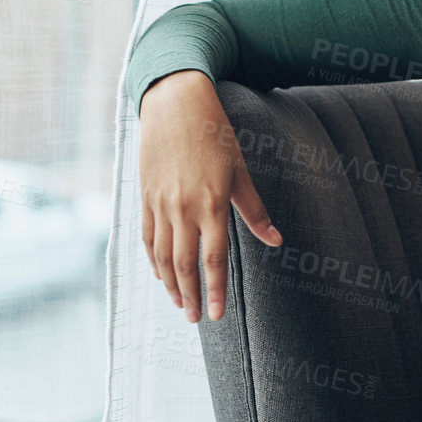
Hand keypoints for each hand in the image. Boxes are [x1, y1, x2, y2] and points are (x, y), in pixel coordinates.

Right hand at [139, 69, 281, 322]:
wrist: (174, 103)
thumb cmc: (214, 133)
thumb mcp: (240, 170)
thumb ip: (255, 210)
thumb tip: (276, 240)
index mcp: (211, 203)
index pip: (213, 259)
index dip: (215, 290)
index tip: (218, 315)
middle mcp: (183, 208)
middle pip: (184, 264)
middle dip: (191, 296)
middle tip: (197, 319)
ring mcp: (160, 203)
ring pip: (162, 255)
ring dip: (171, 284)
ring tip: (180, 304)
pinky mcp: (145, 196)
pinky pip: (147, 237)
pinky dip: (153, 260)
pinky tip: (160, 275)